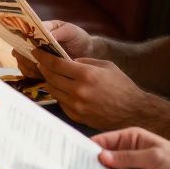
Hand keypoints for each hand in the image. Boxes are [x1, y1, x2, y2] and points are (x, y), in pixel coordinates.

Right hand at [14, 21, 96, 76]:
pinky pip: (29, 73)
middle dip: (25, 57)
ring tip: (41, 69)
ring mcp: (35, 57)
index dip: (23, 42)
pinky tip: (41, 76)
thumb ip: (58, 32)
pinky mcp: (40, 69)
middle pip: (19, 51)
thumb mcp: (69, 30)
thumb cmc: (77, 37)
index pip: (23, 35)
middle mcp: (33, 45)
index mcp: (38, 31)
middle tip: (36, 61)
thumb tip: (46, 35)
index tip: (30, 49)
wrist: (87, 52)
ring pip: (22, 63)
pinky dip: (32, 75)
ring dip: (28, 67)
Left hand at [31, 49, 152, 129]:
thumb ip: (85, 62)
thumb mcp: (106, 66)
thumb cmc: (122, 86)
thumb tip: (67, 61)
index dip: (43, 56)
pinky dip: (59, 94)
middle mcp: (79, 91)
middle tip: (39, 61)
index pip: (56, 64)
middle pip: (51, 76)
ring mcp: (76, 105)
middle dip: (43, 67)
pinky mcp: (76, 116)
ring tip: (49, 74)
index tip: (36, 52)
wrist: (133, 112)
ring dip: (49, 81)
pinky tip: (61, 89)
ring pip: (53, 90)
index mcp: (86, 74)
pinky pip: (60, 102)